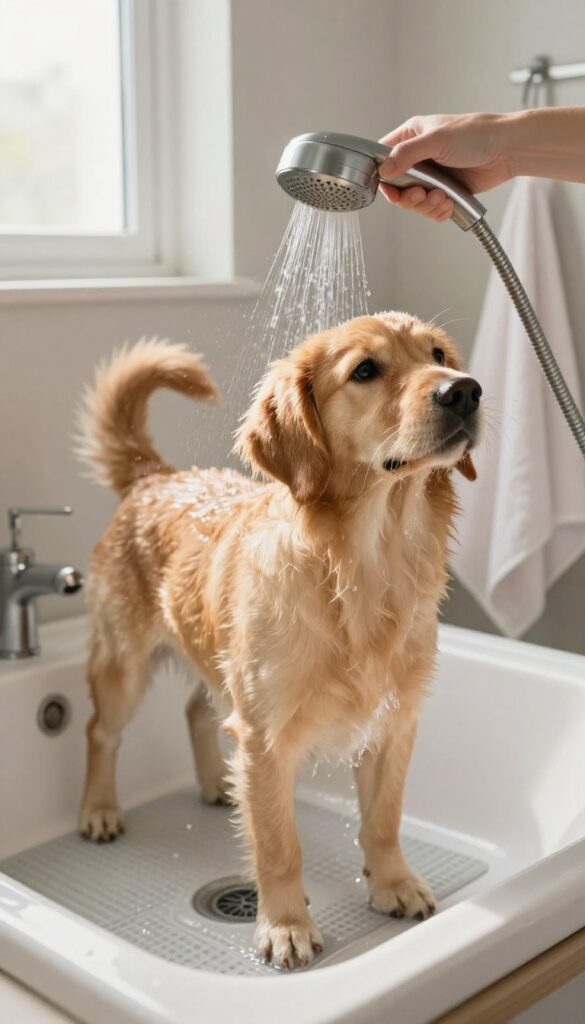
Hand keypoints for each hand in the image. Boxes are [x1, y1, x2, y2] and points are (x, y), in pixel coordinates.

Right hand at [378, 112, 512, 221]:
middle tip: (421, 194)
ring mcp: (432, 176)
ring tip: (443, 197)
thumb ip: (407, 154)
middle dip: (408, 197)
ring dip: (426, 206)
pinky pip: (431, 210)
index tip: (390, 188)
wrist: (507, 150)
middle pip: (397, 187)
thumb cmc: (476, 135)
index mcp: (412, 137)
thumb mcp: (437, 139)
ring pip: (414, 202)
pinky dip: (438, 211)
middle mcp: (418, 157)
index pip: (383, 158)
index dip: (382, 176)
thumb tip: (383, 171)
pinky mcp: (445, 192)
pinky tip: (449, 203)